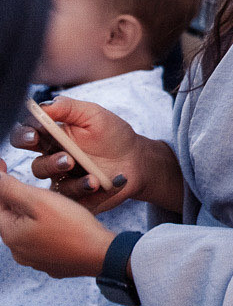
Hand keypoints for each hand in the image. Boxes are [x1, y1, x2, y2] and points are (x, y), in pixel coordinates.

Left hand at [0, 174, 113, 278]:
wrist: (98, 255)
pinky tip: (58, 221)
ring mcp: (33, 258)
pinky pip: (41, 240)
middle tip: (25, 180)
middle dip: (16, 198)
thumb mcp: (40, 201)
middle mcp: (16, 249)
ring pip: (26, 228)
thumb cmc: (71, 226)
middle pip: (11, 216)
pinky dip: (45, 227)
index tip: (2, 162)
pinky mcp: (50, 262)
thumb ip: (11, 189)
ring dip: (32, 213)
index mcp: (10, 233)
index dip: (0, 181)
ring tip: (46, 199)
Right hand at [9, 98, 153, 213]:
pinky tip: (100, 184)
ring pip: (55, 187)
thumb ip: (68, 108)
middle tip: (68, 160)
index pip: (26, 137)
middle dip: (49, 164)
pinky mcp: (74, 197)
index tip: (34, 135)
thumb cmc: (112, 134)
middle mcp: (52, 161)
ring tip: (92, 177)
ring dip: (73, 182)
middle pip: (36, 166)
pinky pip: (72, 200)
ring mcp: (63, 181)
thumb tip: (43, 105)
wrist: (137, 159)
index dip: (24, 136)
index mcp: (52, 138)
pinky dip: (86, 192)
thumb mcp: (94, 115)